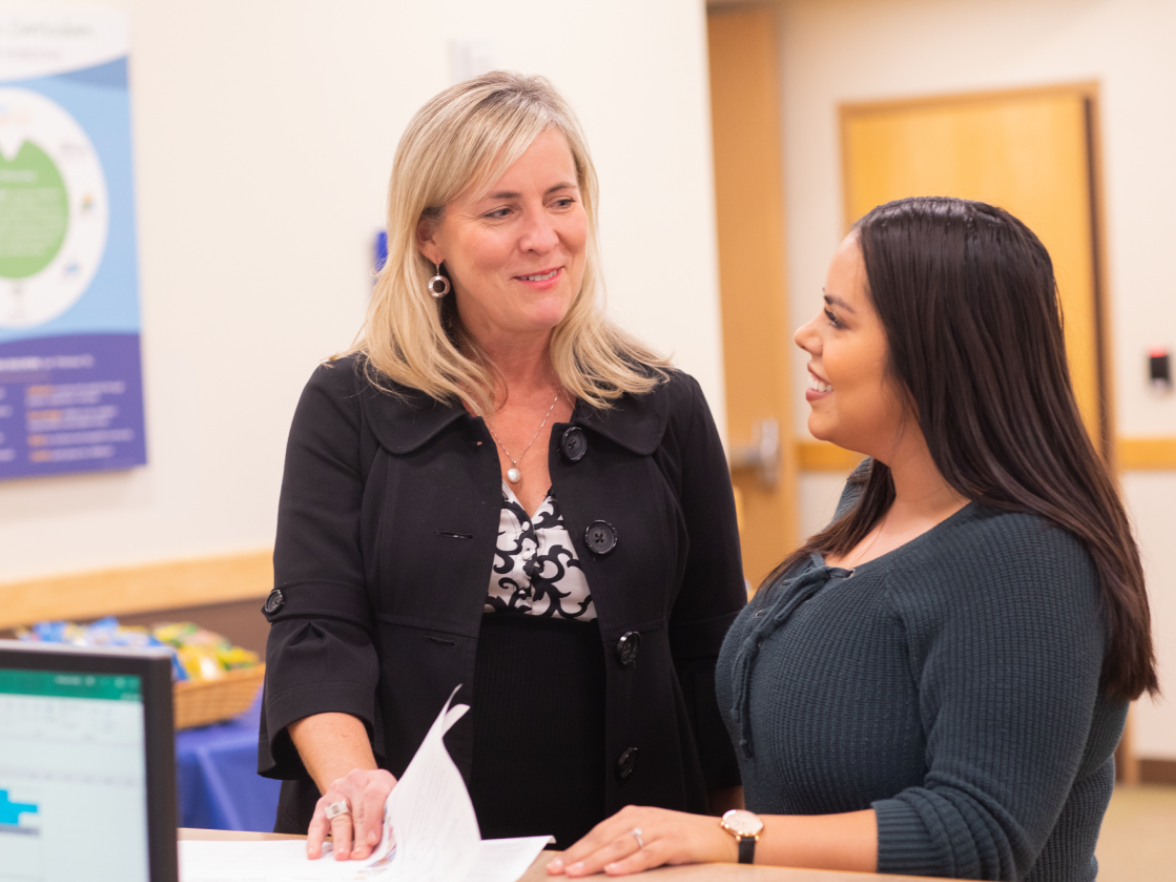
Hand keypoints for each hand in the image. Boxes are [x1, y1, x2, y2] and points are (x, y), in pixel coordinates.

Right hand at [306, 768, 396, 860]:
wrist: (360, 785)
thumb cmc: (381, 798)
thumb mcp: (391, 801)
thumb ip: (390, 817)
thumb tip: (385, 844)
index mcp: (377, 779)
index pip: (375, 795)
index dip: (374, 819)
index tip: (373, 840)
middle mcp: (355, 782)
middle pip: (358, 810)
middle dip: (359, 836)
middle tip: (361, 854)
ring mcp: (337, 792)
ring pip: (339, 818)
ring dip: (341, 839)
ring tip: (343, 856)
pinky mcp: (323, 805)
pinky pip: (317, 823)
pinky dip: (315, 839)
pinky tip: (315, 852)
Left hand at [546, 805, 737, 875]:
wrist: (724, 837)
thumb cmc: (686, 842)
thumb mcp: (652, 840)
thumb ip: (628, 848)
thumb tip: (599, 866)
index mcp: (634, 816)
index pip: (598, 833)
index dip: (577, 848)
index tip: (557, 864)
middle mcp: (643, 818)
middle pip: (604, 838)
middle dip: (579, 855)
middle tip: (559, 870)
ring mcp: (659, 828)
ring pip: (621, 845)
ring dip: (596, 860)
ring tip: (577, 872)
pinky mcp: (675, 841)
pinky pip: (648, 853)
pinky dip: (630, 863)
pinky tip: (614, 872)